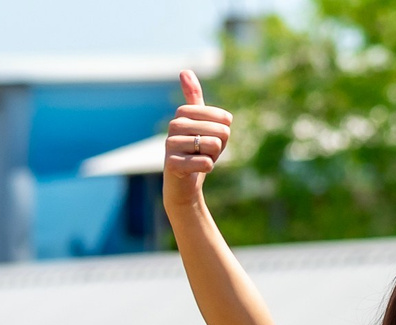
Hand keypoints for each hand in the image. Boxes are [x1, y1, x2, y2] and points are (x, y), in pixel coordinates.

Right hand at [163, 70, 233, 212]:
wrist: (183, 183)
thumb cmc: (196, 151)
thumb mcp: (201, 124)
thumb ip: (195, 99)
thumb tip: (185, 70)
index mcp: (183, 114)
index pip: (221, 117)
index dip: (224, 130)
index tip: (213, 137)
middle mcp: (174, 126)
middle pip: (220, 131)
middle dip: (220, 146)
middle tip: (206, 152)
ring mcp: (171, 145)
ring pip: (213, 146)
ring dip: (213, 157)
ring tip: (199, 158)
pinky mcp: (172, 164)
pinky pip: (205, 163)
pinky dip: (207, 167)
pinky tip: (197, 169)